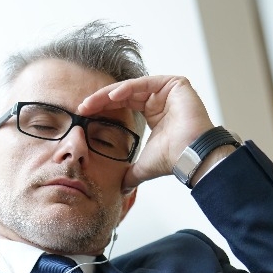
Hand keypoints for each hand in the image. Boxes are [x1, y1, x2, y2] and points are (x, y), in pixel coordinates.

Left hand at [77, 75, 215, 190]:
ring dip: (108, 94)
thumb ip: (130, 174)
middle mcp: (160, 100)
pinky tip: (111, 96)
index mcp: (153, 113)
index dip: (103, 108)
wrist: (190, 157)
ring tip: (90, 103)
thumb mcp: (143, 166)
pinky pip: (145, 82)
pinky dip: (127, 88)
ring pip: (131, 87)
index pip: (123, 105)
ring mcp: (168, 91)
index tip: (83, 114)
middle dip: (101, 100)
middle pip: (124, 94)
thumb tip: (122, 189)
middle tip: (82, 107)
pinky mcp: (175, 84)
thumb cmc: (172, 159)